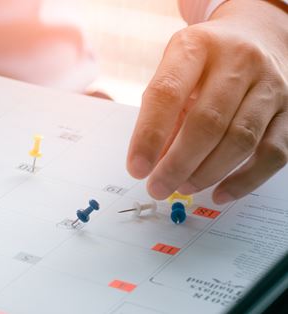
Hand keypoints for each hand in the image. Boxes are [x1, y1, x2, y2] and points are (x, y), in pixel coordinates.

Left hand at [127, 0, 287, 203]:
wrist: (256, 33)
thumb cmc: (205, 60)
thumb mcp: (175, 70)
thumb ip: (163, 112)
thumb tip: (153, 164)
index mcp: (196, 47)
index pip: (168, 93)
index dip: (149, 135)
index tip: (136, 167)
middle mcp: (238, 61)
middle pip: (208, 122)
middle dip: (178, 163)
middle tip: (158, 186)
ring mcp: (270, 84)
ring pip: (241, 139)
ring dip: (207, 173)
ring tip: (183, 187)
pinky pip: (273, 153)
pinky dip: (245, 180)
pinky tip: (220, 192)